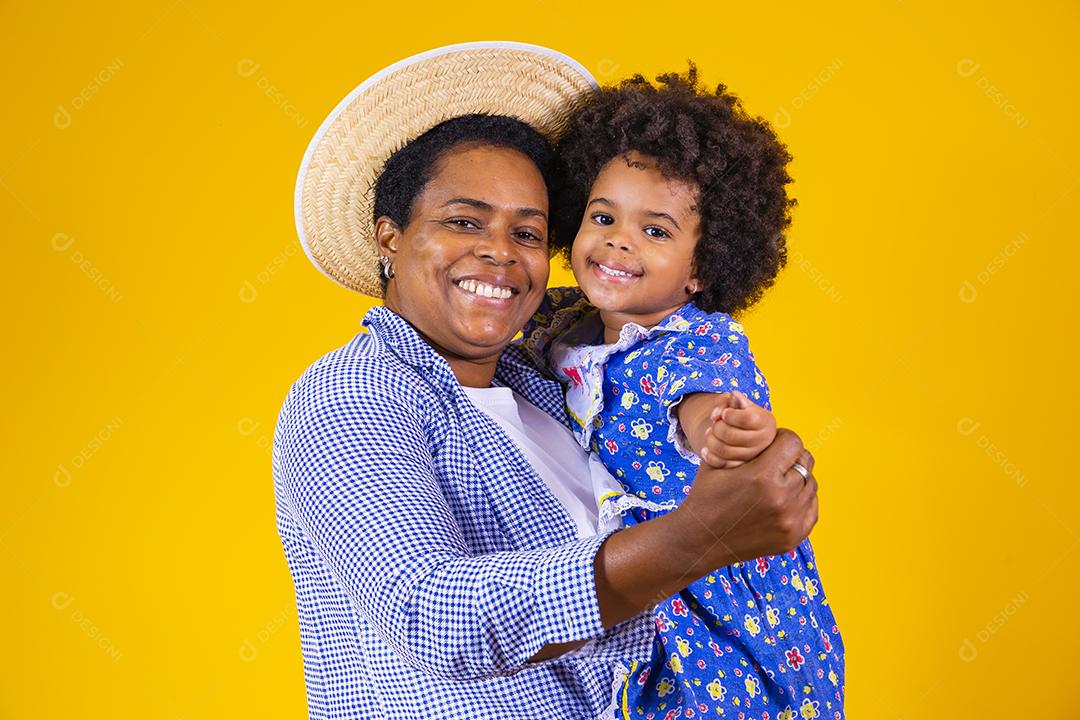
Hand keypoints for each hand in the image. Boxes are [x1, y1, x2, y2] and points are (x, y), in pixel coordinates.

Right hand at [677, 428, 817, 572]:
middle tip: (776, 462)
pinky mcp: (793, 536)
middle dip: (791, 457)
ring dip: (797, 479)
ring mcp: (790, 519)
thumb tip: (741, 398)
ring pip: (810, 485)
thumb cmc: (706, 495)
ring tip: (778, 481)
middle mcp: (781, 497)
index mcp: (762, 475)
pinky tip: (785, 498)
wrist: (700, 539)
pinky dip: (802, 500)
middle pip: (805, 462)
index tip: (772, 444)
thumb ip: (737, 434)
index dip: (782, 438)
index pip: (793, 442)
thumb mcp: (716, 459)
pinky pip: (812, 508)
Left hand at [699, 391, 777, 468]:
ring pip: (725, 451)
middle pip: (731, 435)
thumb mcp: (734, 401)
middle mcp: (763, 441)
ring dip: (711, 440)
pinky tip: (706, 449)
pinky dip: (709, 456)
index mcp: (766, 421)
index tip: (724, 413)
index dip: (730, 415)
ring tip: (710, 433)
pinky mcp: (742, 467)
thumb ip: (726, 400)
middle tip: (715, 423)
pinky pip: (721, 464)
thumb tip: (718, 414)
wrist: (741, 430)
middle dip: (717, 427)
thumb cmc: (739, 412)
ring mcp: (753, 456)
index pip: (746, 419)